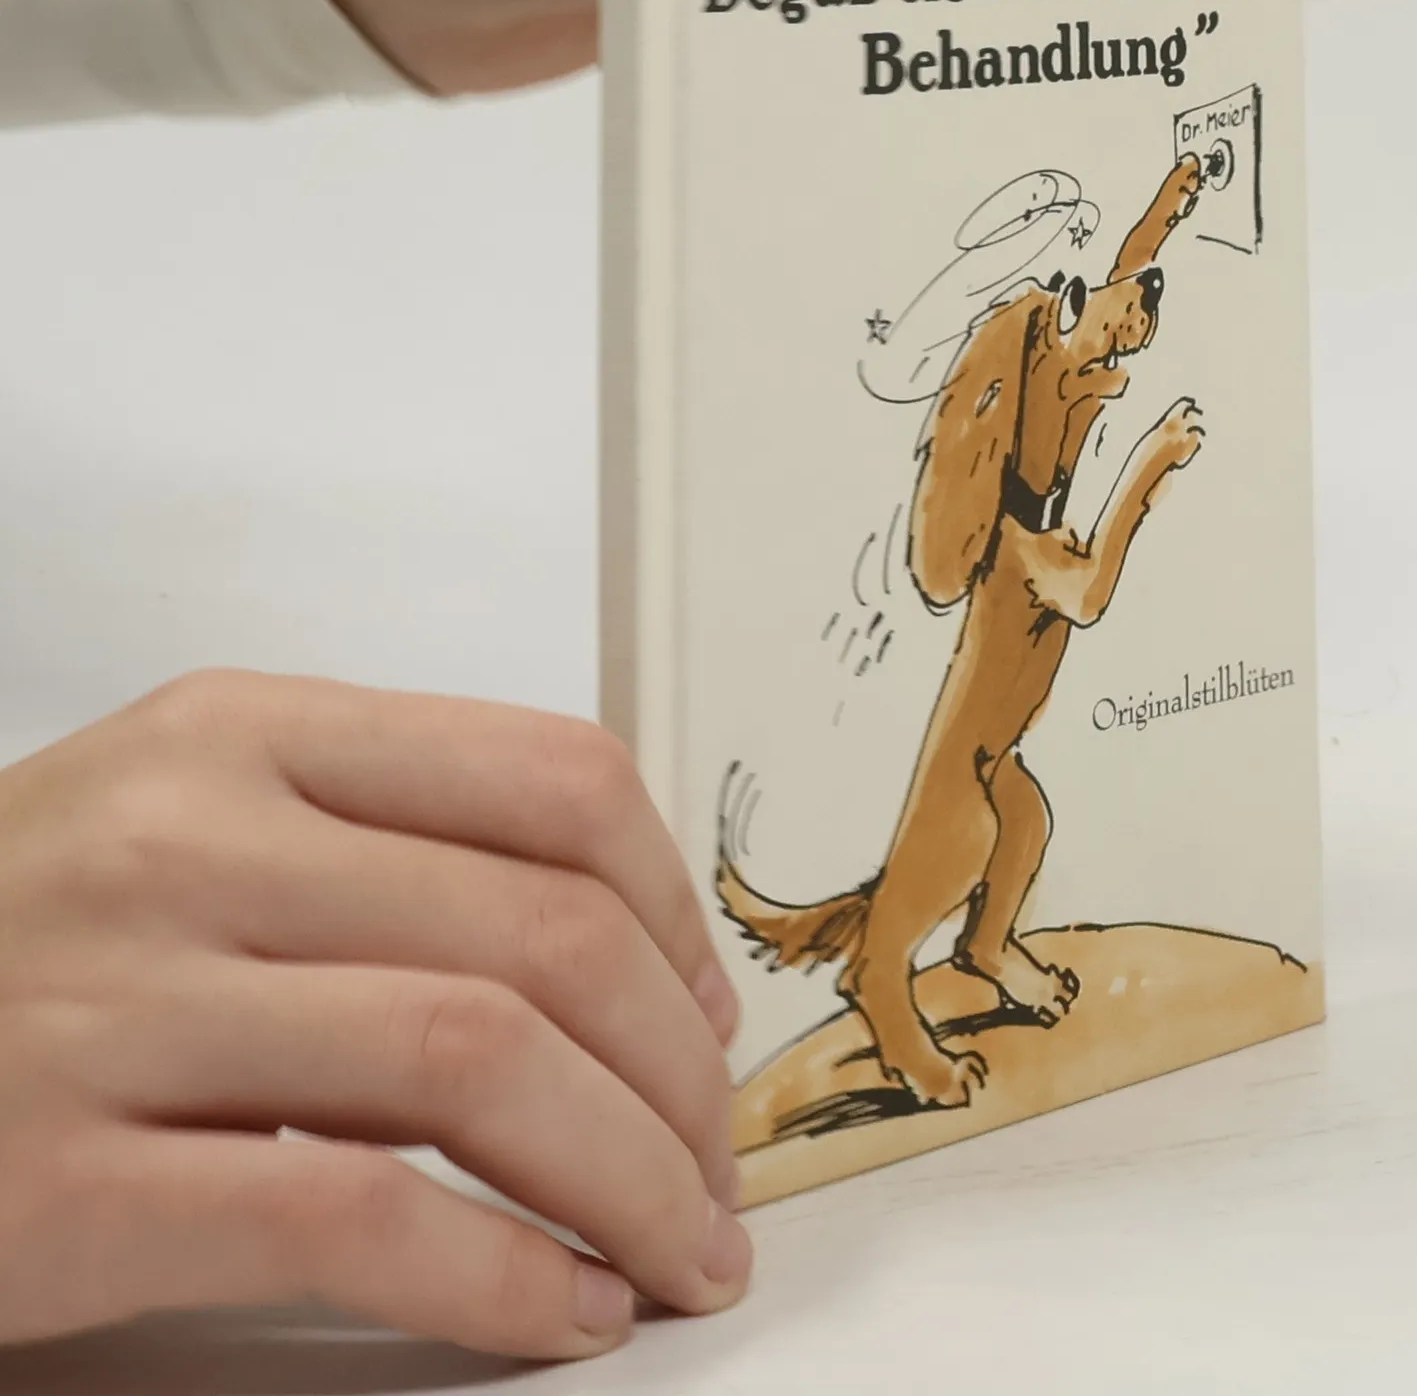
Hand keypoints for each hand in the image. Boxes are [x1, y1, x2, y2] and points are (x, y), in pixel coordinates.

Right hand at [0, 672, 750, 1357]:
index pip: (551, 778)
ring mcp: (112, 1006)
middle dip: (678, 1076)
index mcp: (240, 735)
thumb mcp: (185, 833)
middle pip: (544, 933)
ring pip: (480, 1064)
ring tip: (677, 1250)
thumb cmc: (13, 955)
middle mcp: (184, 840)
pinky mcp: (57, 1185)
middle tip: (714, 1169)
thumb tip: (626, 952)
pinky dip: (503, 1278)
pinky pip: (355, 1220)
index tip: (704, 1015)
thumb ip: (380, 849)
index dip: (672, 911)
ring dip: (629, 1178)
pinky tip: (563, 1314)